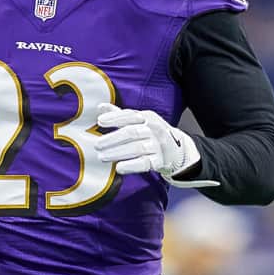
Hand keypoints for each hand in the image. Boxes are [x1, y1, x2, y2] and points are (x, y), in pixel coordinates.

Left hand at [94, 103, 217, 188]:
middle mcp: (153, 129)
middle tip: (97, 145)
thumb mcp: (138, 120)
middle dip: (112, 139)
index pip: (129, 116)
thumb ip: (119, 115)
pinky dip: (131, 166)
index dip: (114, 118)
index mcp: (147, 117)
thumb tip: (100, 107)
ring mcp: (158, 145)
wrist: (176, 149)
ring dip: (117, 153)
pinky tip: (118, 168)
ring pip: (136, 148)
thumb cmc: (151, 132)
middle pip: (131, 133)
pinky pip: (144, 163)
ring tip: (102, 156)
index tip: (100, 122)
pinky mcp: (160, 161)